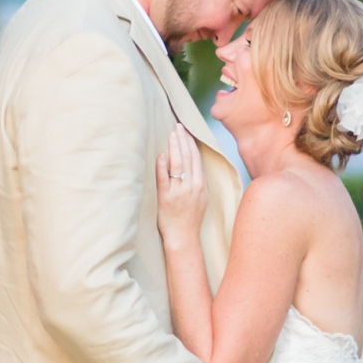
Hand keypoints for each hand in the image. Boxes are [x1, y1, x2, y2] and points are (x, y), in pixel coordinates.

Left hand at [155, 126, 207, 242]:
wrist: (183, 236)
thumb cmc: (190, 218)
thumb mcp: (201, 198)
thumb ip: (198, 181)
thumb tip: (193, 165)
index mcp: (201, 185)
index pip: (196, 158)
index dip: (191, 143)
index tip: (186, 131)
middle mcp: (192, 186)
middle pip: (188, 158)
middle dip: (183, 140)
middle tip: (178, 126)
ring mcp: (179, 191)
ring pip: (178, 164)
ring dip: (175, 147)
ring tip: (171, 134)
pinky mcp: (166, 197)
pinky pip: (164, 178)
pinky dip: (163, 165)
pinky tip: (162, 155)